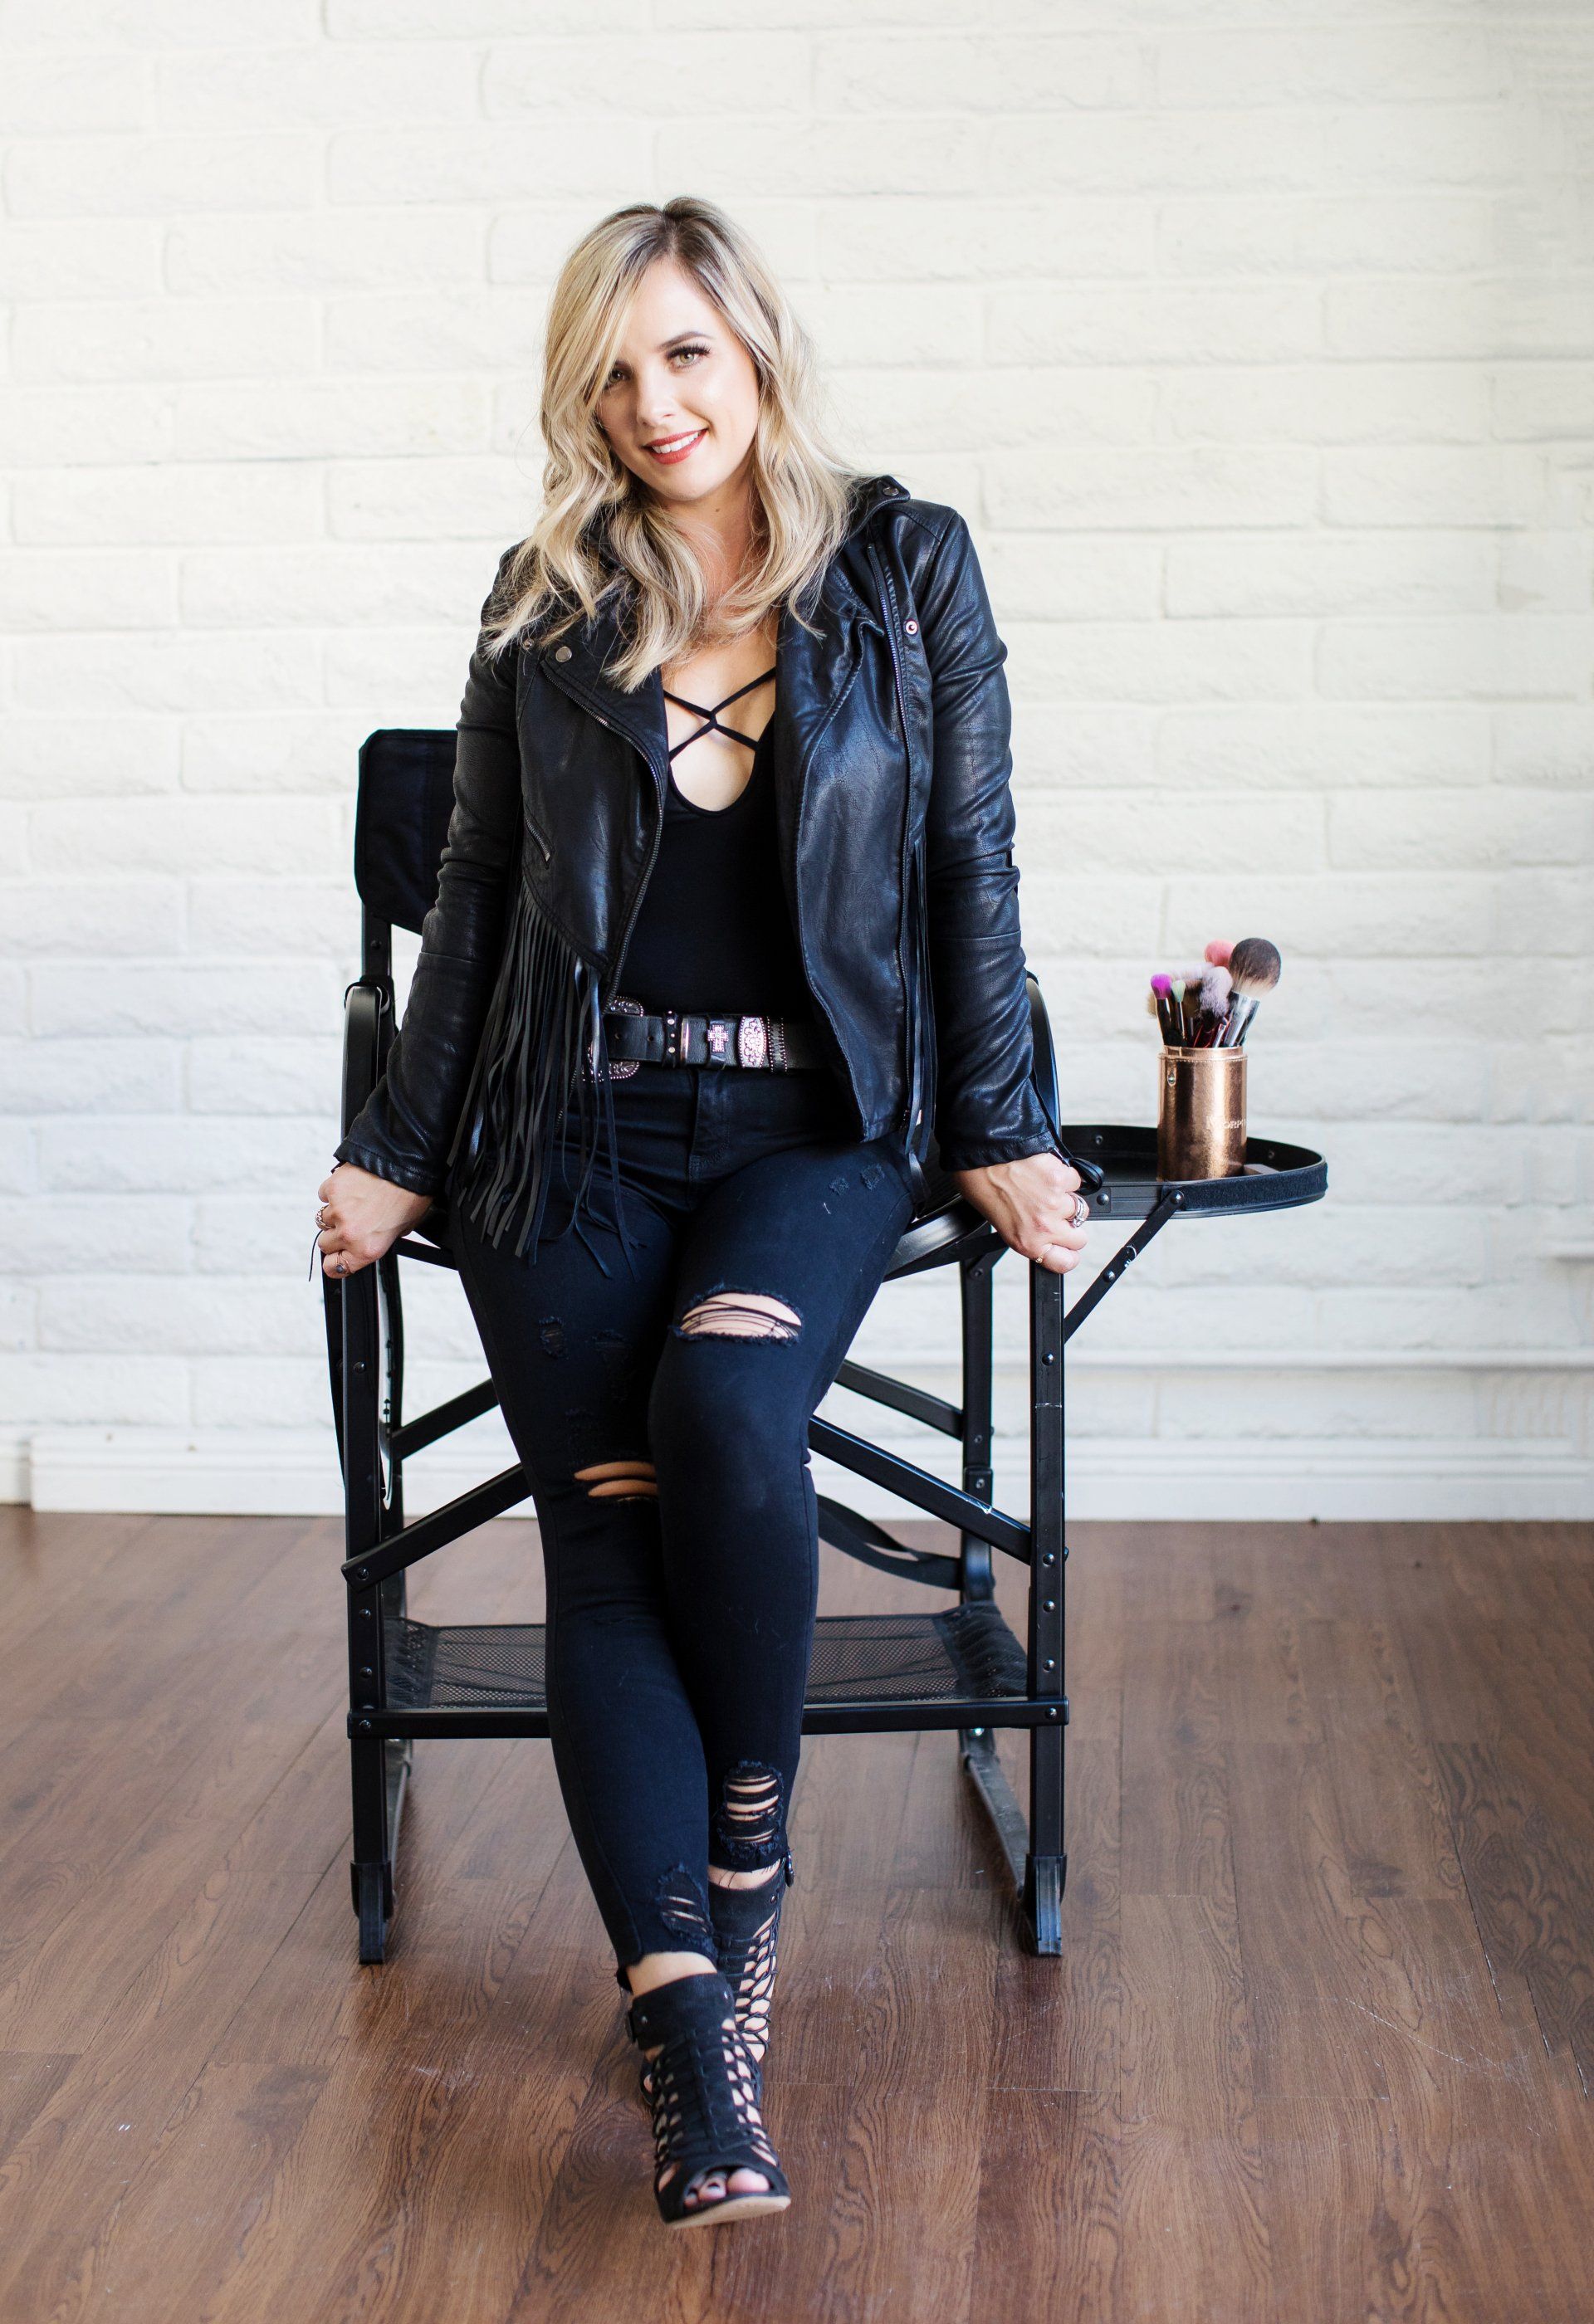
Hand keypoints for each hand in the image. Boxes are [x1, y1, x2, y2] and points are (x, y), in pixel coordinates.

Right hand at [314, 1163, 432, 1279]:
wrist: (405, 1163)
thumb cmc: (411, 1194)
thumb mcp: (405, 1227)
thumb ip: (384, 1238)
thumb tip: (376, 1236)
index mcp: (367, 1248)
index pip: (335, 1267)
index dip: (335, 1263)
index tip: (337, 1258)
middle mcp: (349, 1233)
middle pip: (325, 1244)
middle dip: (335, 1236)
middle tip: (352, 1223)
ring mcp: (337, 1211)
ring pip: (322, 1219)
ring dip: (335, 1212)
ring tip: (355, 1202)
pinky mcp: (332, 1189)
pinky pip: (324, 1195)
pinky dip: (334, 1192)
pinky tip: (351, 1187)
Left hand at [951, 1151, 1088, 1273]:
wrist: (982, 1158)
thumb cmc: (985, 1188)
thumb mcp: (1003, 1225)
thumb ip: (1030, 1235)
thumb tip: (1047, 1235)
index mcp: (1027, 1242)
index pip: (1065, 1262)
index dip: (1069, 1255)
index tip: (1067, 1248)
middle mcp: (1043, 1226)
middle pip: (1079, 1239)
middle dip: (1071, 1227)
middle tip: (1055, 1214)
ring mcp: (1055, 1204)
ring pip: (1079, 1209)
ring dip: (1066, 1200)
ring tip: (1044, 1190)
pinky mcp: (1060, 1180)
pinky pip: (1074, 1182)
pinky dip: (1064, 1177)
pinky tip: (1045, 1174)